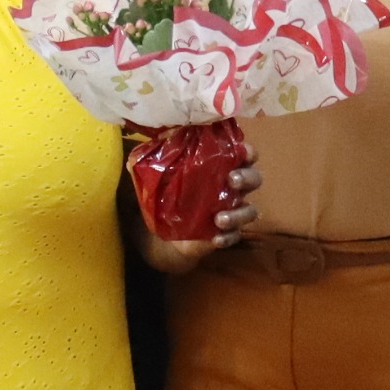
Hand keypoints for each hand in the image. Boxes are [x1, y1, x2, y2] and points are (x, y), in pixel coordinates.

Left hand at [133, 146, 260, 274]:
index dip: (247, 151)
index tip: (242, 151)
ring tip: (220, 219)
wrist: (162, 235)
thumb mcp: (155, 178)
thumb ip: (149, 163)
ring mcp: (231, 212)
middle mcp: (231, 188)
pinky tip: (216, 239)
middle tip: (231, 180)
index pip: (241, 154)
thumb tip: (135, 154)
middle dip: (247, 177)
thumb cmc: (166, 196)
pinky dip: (229, 237)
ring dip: (239, 213)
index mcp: (218, 168)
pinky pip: (236, 236)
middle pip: (255, 178)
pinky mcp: (226, 234)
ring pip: (250, 210)